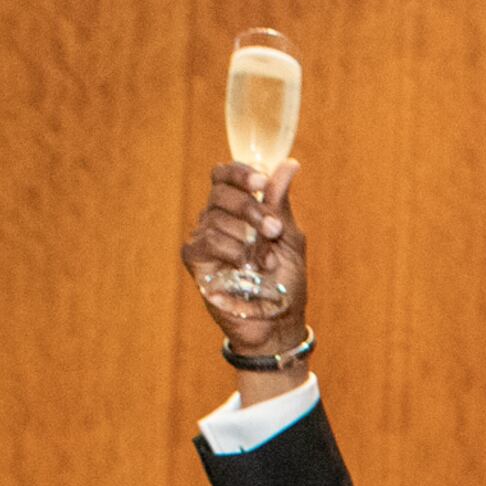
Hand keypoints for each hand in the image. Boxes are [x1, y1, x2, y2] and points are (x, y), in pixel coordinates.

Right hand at [182, 160, 307, 361]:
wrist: (279, 322)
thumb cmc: (285, 281)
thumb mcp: (289, 236)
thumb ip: (281, 202)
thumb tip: (289, 163)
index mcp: (236, 208)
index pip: (224, 176)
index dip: (240, 174)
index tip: (261, 182)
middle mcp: (216, 219)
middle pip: (219, 192)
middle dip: (250, 208)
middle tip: (272, 229)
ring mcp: (203, 239)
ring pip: (216, 218)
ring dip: (248, 239)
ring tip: (265, 262)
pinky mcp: (196, 260)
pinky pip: (209, 241)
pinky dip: (233, 252)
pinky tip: (246, 268)